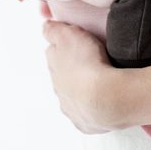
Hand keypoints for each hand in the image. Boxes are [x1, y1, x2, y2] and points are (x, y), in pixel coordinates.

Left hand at [42, 19, 125, 133]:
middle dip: (72, 69)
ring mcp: (71, 107)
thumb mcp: (69, 35)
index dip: (64, 45)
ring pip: (73, 95)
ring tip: (100, 81)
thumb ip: (54, 30)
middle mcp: (58, 88)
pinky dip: (93, 106)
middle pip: (62, 75)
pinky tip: (103, 100)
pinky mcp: (86, 122)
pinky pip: (87, 113)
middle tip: (90, 61)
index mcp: (54, 65)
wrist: (106, 99)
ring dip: (82, 88)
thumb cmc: (89, 63)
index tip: (75, 42)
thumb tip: (44, 26)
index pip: (53, 52)